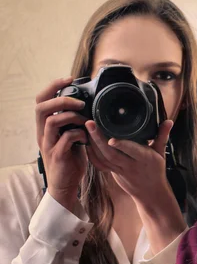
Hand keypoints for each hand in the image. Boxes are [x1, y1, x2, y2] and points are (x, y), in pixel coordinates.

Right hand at [35, 77, 88, 210]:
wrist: (65, 185)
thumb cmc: (70, 160)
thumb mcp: (70, 137)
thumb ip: (73, 123)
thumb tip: (87, 106)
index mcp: (45, 127)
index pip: (41, 100)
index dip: (53, 86)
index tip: (69, 78)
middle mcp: (43, 134)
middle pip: (41, 108)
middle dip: (61, 99)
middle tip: (80, 102)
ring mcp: (49, 145)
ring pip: (52, 122)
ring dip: (72, 117)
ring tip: (86, 121)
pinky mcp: (58, 156)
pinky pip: (66, 139)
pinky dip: (78, 134)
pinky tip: (87, 138)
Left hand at [84, 119, 175, 205]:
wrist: (151, 192)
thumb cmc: (156, 170)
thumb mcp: (161, 152)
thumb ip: (162, 135)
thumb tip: (169, 121)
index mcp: (144, 158)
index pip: (132, 151)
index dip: (121, 145)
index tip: (111, 138)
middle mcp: (131, 165)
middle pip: (111, 154)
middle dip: (98, 139)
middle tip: (90, 124)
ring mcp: (120, 171)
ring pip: (103, 159)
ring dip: (92, 145)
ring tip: (86, 129)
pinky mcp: (113, 173)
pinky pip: (100, 165)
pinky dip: (92, 155)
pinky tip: (87, 143)